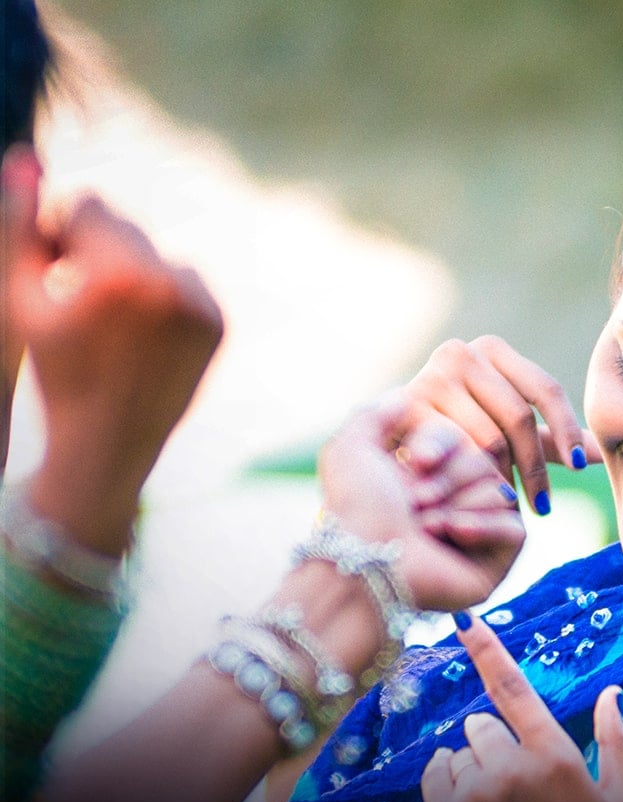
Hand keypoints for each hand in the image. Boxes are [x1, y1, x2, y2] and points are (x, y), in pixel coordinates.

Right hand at [3, 145, 223, 550]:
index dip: (61, 234)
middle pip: (125, 225)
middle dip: (97, 250)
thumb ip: (19, 227)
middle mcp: (169, 283)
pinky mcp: (219, 322)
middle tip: (82, 300)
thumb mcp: (22, 300)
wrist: (110, 440)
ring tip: (113, 320)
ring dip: (132, 271)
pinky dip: (164, 295)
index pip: (88, 205)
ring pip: (156, 252)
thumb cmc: (56, 369)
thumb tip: (27, 158)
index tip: (54, 271)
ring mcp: (201, 304)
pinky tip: (143, 333)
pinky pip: (186, 280)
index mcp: (119, 274)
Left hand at [317, 396, 526, 613]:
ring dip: (457, 505)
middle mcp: (459, 498)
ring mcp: (483, 527)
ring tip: (427, 528)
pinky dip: (481, 527)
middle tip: (415, 504)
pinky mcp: (500, 557)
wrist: (367, 558)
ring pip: (499, 490)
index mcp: (431, 473)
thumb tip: (403, 395)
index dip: (440, 445)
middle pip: (485, 460)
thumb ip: (375, 414)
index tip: (412, 463)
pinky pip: (513, 525)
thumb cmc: (357, 508)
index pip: (464, 436)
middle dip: (446, 480)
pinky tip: (450, 536)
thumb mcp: (352, 447)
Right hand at [396, 335, 603, 518]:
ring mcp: (430, 376)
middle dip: (533, 467)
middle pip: (517, 417)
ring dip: (499, 477)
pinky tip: (471, 499)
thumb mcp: (510, 435)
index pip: (545, 389)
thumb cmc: (460, 437)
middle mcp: (460, 352)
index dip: (567, 430)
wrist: (392, 444)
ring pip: (486, 439)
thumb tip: (605, 452)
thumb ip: (553, 439)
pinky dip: (468, 479)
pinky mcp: (405, 406)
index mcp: (494, 350)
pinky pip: (454, 453)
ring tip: (504, 503)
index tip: (577, 468)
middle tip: (542, 506)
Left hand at [421, 615, 622, 801]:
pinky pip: (434, 775)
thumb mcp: (622, 798)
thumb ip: (616, 739)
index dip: (488, 649)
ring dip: (473, 767)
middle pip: (481, 724)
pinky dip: (448, 782)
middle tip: (519, 786)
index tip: (464, 619)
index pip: (514, 688)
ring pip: (458, 751)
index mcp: (555, 756)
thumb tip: (612, 691)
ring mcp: (476, 797)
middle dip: (496, 744)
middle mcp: (512, 770)